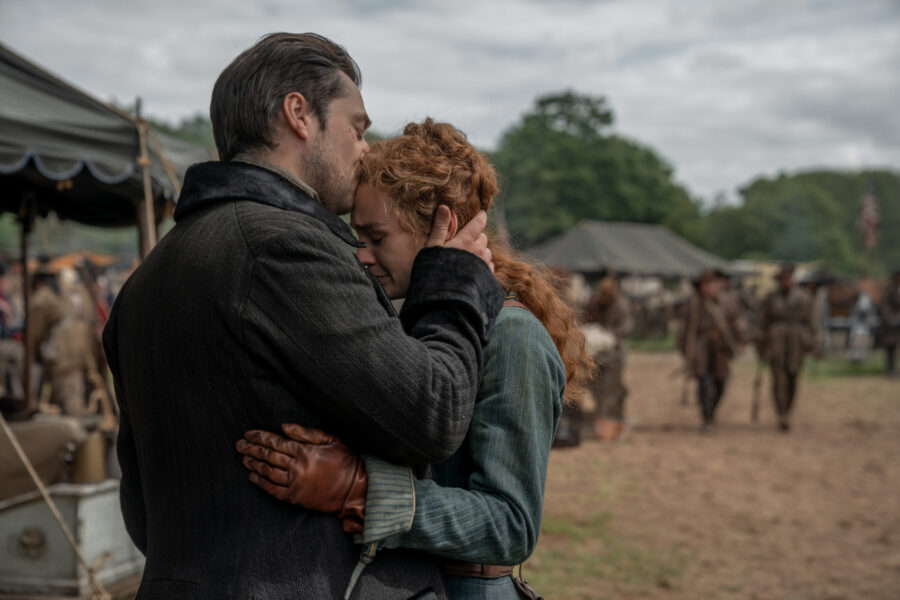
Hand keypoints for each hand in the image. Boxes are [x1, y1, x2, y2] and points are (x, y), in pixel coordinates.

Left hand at [235, 424, 366, 532]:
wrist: (354, 489)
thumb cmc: (345, 461)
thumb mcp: (330, 440)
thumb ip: (306, 433)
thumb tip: (283, 426)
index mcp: (304, 451)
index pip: (275, 442)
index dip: (259, 437)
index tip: (247, 434)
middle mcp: (296, 466)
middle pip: (267, 456)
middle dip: (251, 449)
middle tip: (239, 445)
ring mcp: (294, 483)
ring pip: (268, 472)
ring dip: (253, 465)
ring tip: (244, 459)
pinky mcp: (295, 497)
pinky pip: (273, 490)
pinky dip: (261, 483)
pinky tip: (253, 477)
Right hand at [426, 206, 493, 272]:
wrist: (446, 300)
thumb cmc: (435, 272)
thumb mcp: (433, 248)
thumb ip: (440, 227)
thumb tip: (444, 206)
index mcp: (466, 241)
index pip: (478, 223)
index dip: (480, 217)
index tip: (482, 213)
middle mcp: (479, 251)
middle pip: (483, 238)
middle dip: (476, 238)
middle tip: (465, 243)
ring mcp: (485, 265)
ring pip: (487, 253)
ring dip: (480, 253)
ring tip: (468, 261)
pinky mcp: (488, 278)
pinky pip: (489, 267)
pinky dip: (483, 266)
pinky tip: (472, 273)